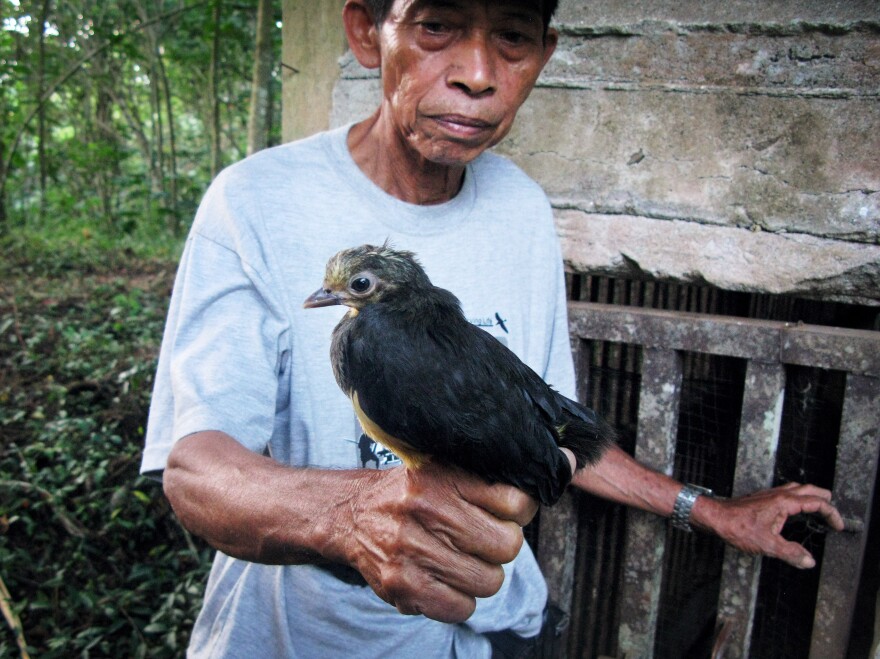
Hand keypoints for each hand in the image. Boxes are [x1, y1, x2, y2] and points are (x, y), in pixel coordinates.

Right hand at [338, 461, 538, 622]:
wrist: (351, 515)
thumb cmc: (411, 492)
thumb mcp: (445, 467)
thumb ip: (492, 473)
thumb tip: (567, 460)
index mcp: (444, 476)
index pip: (516, 502)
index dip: (521, 511)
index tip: (509, 513)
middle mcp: (428, 509)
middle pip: (508, 546)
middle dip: (502, 545)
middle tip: (484, 538)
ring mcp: (412, 550)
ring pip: (489, 581)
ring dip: (482, 574)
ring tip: (461, 558)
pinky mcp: (402, 585)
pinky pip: (462, 607)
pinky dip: (460, 598)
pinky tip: (445, 578)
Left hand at [692, 482, 843, 568]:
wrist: (714, 517)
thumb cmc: (737, 527)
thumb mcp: (767, 545)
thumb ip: (790, 553)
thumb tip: (809, 561)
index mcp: (784, 502)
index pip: (816, 502)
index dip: (831, 513)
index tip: (838, 526)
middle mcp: (778, 494)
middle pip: (809, 490)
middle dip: (824, 500)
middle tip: (833, 514)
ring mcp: (769, 495)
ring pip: (796, 489)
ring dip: (810, 496)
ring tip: (818, 509)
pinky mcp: (761, 499)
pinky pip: (785, 493)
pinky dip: (797, 498)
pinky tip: (793, 511)